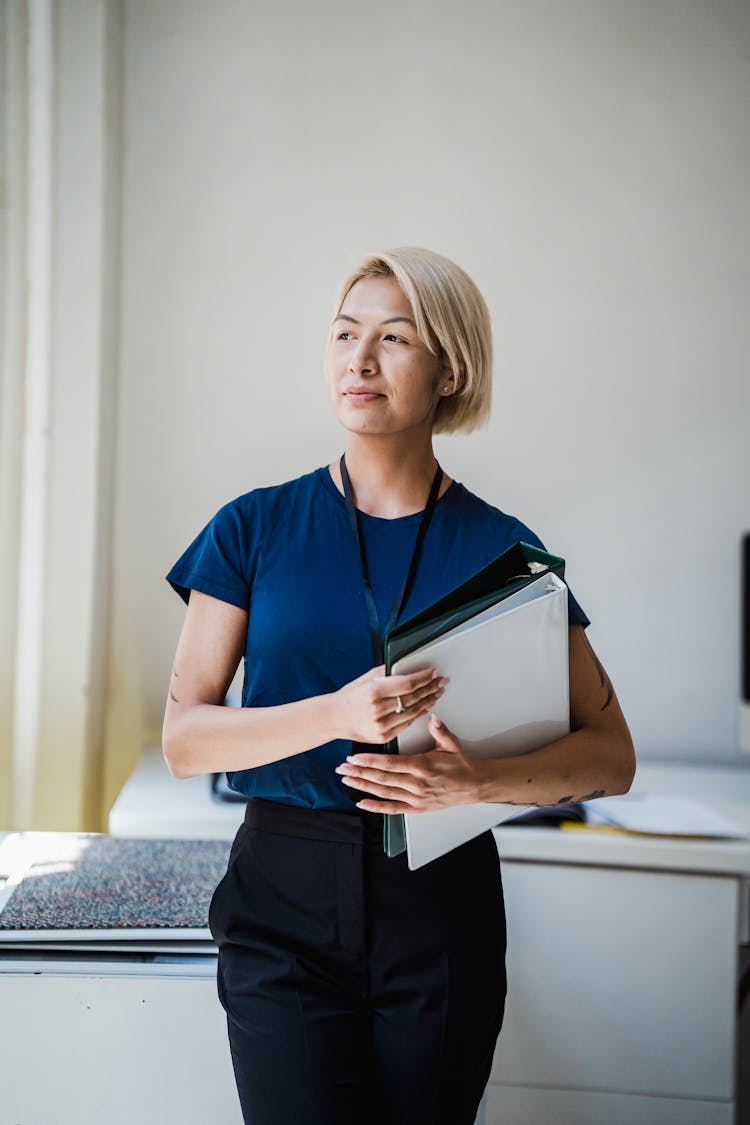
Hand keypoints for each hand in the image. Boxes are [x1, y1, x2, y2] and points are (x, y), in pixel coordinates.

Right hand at [332, 665, 445, 744]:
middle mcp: (378, 709)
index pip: (407, 683)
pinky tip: (425, 706)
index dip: (423, 678)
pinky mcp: (383, 736)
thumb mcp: (366, 678)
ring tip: (437, 692)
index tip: (433, 672)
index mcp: (374, 691)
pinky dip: (418, 714)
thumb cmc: (350, 696)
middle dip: (430, 688)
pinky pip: (406, 724)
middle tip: (441, 681)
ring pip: (413, 712)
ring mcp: (381, 725)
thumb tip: (408, 665)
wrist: (334, 718)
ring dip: (428, 701)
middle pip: (413, 698)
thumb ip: (387, 672)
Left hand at [334, 715, 484, 812]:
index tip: (355, 756)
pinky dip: (376, 807)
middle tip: (342, 767)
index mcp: (423, 766)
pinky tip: (362, 802)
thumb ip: (440, 731)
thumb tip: (431, 718)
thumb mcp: (452, 744)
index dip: (370, 760)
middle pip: (382, 778)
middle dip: (360, 772)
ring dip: (363, 786)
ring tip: (347, 779)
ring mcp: (416, 798)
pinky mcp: (418, 808)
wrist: (475, 785)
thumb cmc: (462, 764)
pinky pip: (393, 809)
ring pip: (384, 793)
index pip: (390, 763)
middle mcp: (417, 784)